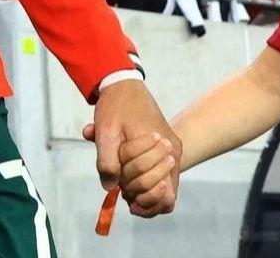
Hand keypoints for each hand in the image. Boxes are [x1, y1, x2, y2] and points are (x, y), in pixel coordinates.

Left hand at [81, 80, 180, 217]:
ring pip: (162, 189)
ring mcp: (172, 154)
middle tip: (119, 177)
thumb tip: (111, 187)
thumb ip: (107, 162)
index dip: (139, 194)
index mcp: (164, 148)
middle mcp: (173, 154)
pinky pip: (160, 179)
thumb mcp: (105, 132)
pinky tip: (126, 178)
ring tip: (122, 177)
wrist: (123, 85)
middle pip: (161, 192)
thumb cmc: (116, 107)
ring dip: (140, 188)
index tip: (121, 186)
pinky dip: (144, 183)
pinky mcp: (166, 153)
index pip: (162, 192)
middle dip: (136, 189)